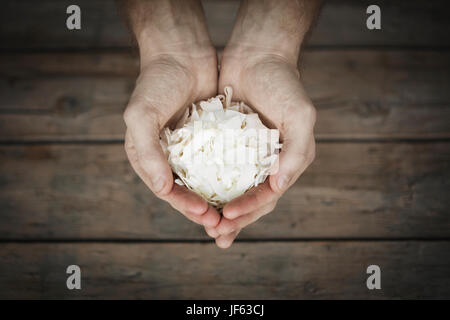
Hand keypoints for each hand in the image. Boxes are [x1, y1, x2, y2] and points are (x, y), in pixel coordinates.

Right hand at [124, 49, 221, 227]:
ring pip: (205, 182)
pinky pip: (220, 163)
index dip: (185, 206)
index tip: (206, 215)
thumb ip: (147, 151)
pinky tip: (245, 187)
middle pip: (186, 192)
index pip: (166, 190)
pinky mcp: (209, 139)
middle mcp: (167, 157)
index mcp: (147, 156)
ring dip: (218, 200)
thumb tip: (162, 188)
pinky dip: (229, 177)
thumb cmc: (156, 82)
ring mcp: (189, 149)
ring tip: (235, 214)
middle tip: (223, 225)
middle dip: (204, 210)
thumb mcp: (142, 115)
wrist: (182, 52)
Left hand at [205, 47, 315, 247]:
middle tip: (216, 235)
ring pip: (232, 189)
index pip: (268, 196)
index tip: (226, 218)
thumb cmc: (283, 84)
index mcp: (286, 161)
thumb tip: (279, 186)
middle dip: (234, 220)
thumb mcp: (300, 115)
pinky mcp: (226, 143)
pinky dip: (208, 185)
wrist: (257, 55)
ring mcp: (246, 154)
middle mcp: (267, 162)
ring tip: (204, 225)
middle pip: (250, 199)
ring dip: (220, 209)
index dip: (248, 210)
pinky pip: (216, 169)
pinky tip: (194, 195)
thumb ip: (297, 152)